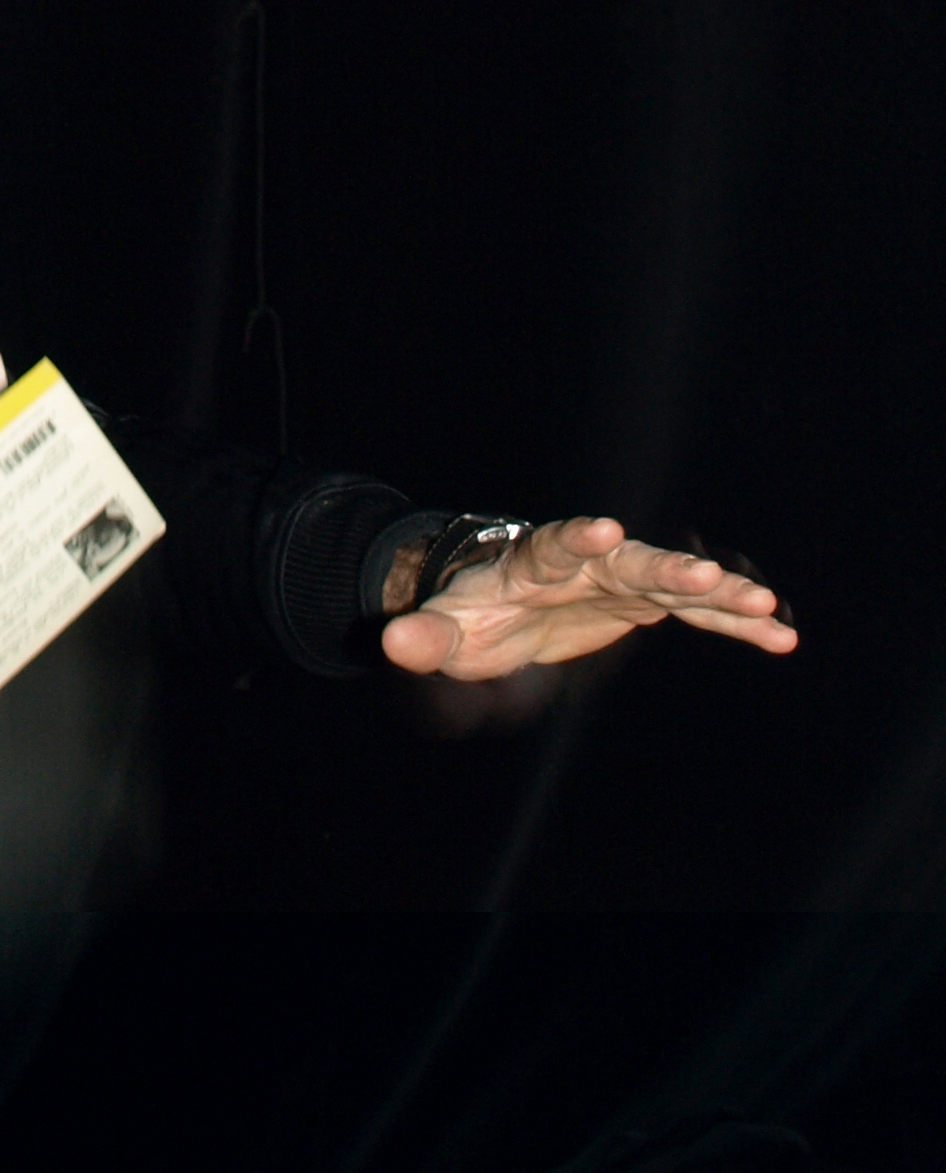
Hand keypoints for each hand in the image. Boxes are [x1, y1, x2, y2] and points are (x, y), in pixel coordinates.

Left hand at [382, 514, 794, 679]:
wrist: (495, 602)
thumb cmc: (468, 614)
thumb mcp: (444, 631)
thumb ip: (425, 637)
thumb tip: (392, 643)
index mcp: (532, 563)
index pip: (554, 545)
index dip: (576, 538)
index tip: (602, 530)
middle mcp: (585, 564)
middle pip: (629, 562)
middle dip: (668, 570)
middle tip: (712, 580)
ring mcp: (619, 582)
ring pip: (674, 585)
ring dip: (718, 598)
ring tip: (767, 611)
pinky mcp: (643, 604)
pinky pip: (696, 614)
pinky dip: (733, 624)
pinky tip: (780, 637)